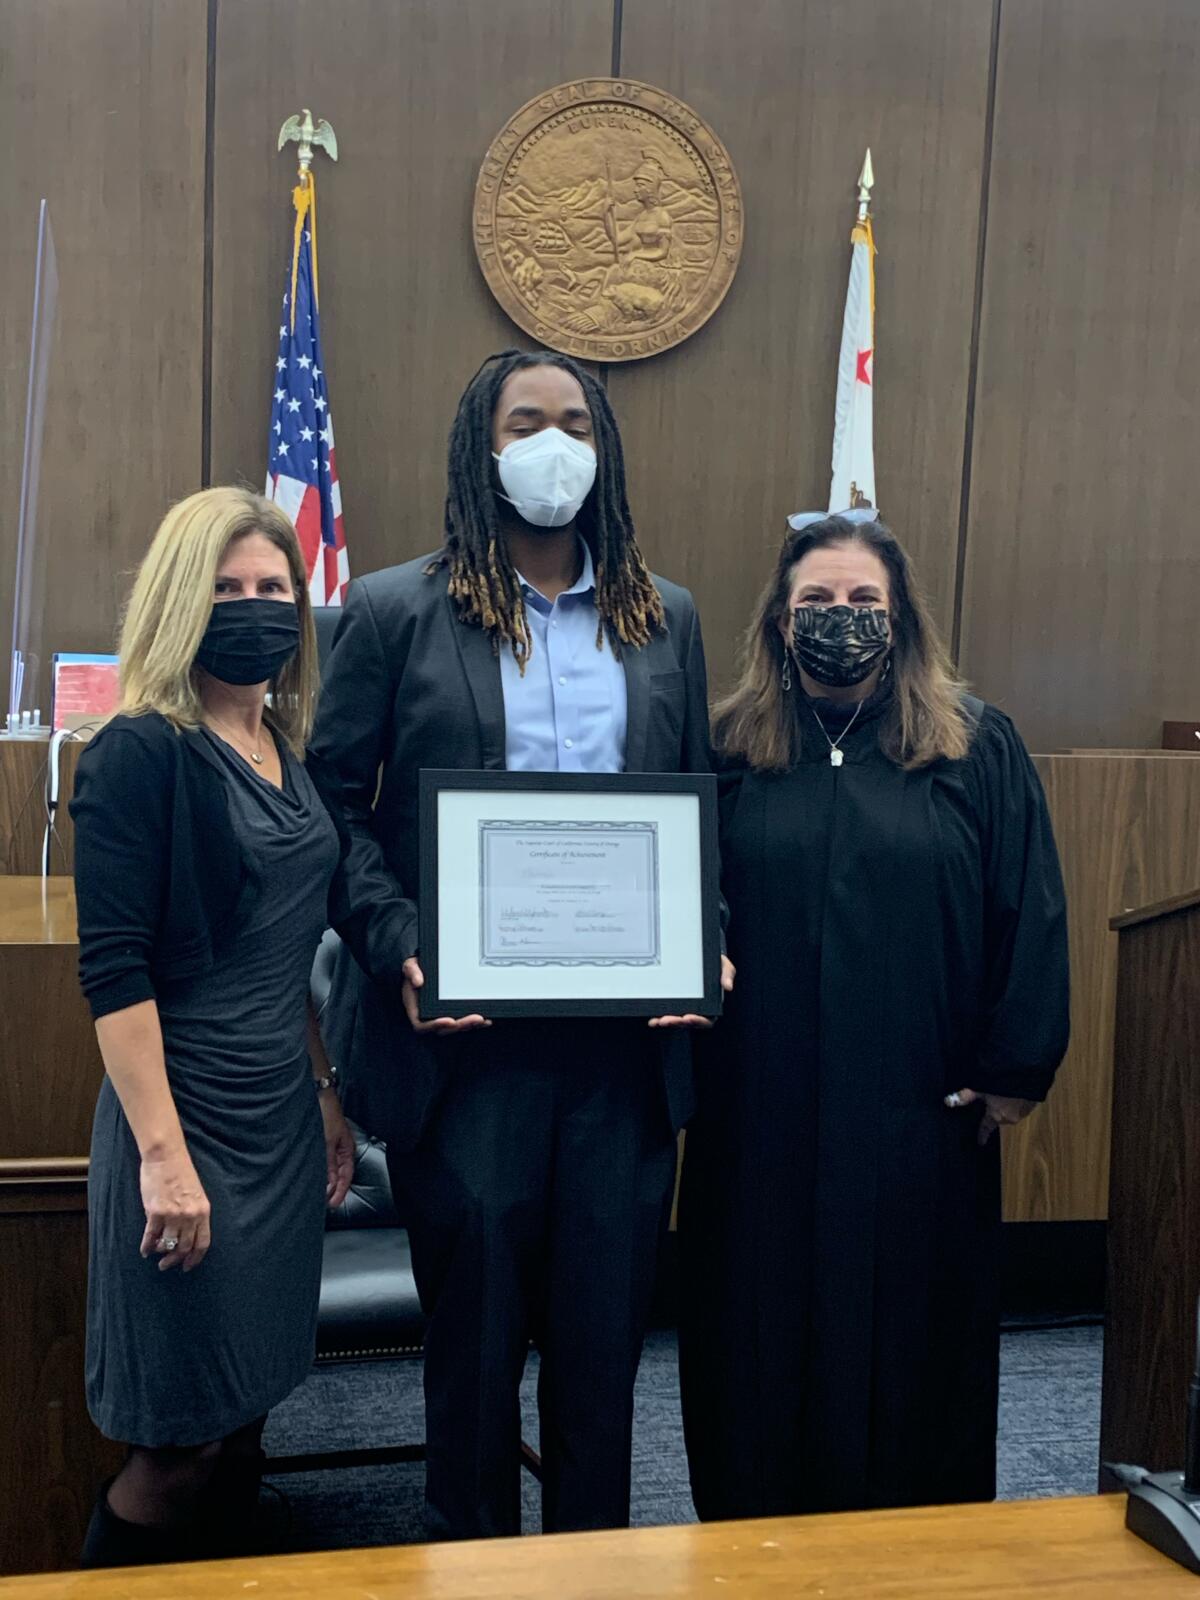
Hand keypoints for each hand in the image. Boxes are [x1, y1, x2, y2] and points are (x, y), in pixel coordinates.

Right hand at [139, 1146, 210, 1271]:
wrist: (166, 1156)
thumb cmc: (180, 1172)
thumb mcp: (196, 1193)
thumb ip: (193, 1214)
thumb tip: (184, 1234)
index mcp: (203, 1211)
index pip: (202, 1242)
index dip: (195, 1258)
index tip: (188, 1266)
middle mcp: (190, 1216)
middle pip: (184, 1248)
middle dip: (175, 1260)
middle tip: (167, 1265)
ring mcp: (173, 1215)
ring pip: (167, 1245)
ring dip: (161, 1254)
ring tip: (155, 1255)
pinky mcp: (156, 1212)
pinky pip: (151, 1237)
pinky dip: (147, 1246)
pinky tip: (144, 1250)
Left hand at [320, 1092, 354, 1209]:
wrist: (317, 1096)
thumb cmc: (325, 1114)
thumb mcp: (326, 1142)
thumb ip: (328, 1163)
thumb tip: (329, 1184)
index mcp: (347, 1150)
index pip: (346, 1176)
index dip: (340, 1191)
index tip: (333, 1204)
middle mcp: (340, 1150)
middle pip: (339, 1175)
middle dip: (333, 1190)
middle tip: (324, 1204)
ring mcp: (331, 1147)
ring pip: (330, 1170)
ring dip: (325, 1182)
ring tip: (318, 1195)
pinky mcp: (321, 1144)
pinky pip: (322, 1163)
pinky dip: (319, 1173)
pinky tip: (313, 1178)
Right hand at [402, 957, 490, 1035]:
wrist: (425, 967)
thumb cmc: (416, 969)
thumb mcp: (410, 966)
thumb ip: (412, 971)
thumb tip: (418, 981)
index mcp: (416, 1010)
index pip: (422, 1025)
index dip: (435, 1025)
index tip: (449, 1021)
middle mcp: (429, 1017)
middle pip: (444, 1029)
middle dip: (460, 1025)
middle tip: (475, 1019)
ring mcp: (442, 1016)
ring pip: (456, 1027)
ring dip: (470, 1025)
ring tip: (482, 1019)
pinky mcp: (454, 1013)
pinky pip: (464, 1021)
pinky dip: (475, 1023)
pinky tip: (487, 1019)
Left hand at [649, 956, 735, 1029]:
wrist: (702, 957)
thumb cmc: (715, 964)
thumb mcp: (724, 965)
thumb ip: (727, 974)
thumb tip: (728, 986)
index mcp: (712, 1006)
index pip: (706, 1020)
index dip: (697, 1021)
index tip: (688, 1017)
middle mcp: (698, 1010)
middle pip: (688, 1023)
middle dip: (677, 1023)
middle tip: (666, 1020)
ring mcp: (685, 1008)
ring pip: (676, 1021)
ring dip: (667, 1022)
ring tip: (658, 1021)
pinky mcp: (674, 1005)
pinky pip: (667, 1014)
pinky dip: (659, 1019)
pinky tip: (653, 1020)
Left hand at [945, 1087, 1038, 1145]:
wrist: (1027, 1073)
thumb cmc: (1001, 1082)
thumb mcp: (980, 1088)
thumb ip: (965, 1096)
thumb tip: (947, 1102)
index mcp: (997, 1116)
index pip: (986, 1127)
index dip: (982, 1134)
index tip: (980, 1142)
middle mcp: (1011, 1118)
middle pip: (999, 1118)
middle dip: (995, 1111)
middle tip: (992, 1101)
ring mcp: (1024, 1111)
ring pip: (1012, 1111)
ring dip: (1008, 1105)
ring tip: (1004, 1093)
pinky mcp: (1034, 1104)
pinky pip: (1022, 1104)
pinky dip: (1018, 1100)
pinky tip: (1015, 1090)